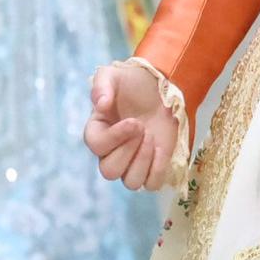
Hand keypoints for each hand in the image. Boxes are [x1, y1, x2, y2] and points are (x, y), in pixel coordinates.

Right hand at [83, 62, 180, 191]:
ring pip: (130, 183)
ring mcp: (132, 162)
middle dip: (129, 150)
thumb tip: (101, 103)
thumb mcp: (113, 75)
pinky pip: (151, 184)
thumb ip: (101, 85)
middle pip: (109, 171)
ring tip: (151, 138)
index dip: (114, 138)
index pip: (96, 146)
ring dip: (143, 161)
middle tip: (143, 128)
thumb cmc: (134, 82)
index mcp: (97, 131)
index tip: (134, 121)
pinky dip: (157, 170)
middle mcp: (111, 152)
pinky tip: (162, 149)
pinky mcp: (152, 167)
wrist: (163, 86)